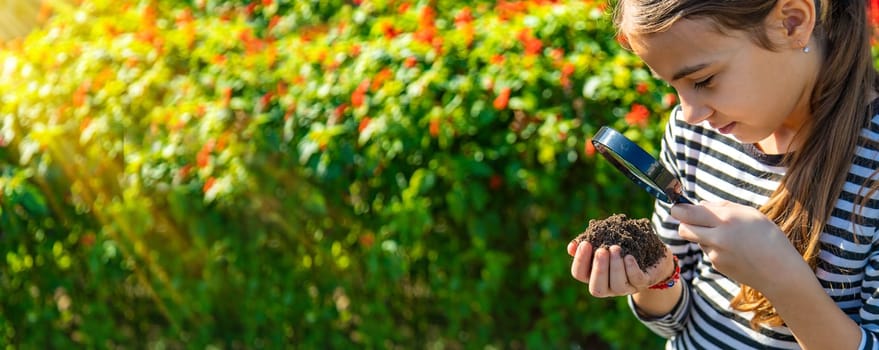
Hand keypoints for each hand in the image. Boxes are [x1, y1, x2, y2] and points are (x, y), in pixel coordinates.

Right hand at [567, 240, 674, 296]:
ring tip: (616, 248)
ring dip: (615, 267)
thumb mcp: (604, 241)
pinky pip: (637, 280)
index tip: (585, 244)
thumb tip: (572, 246)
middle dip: (599, 269)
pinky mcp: (643, 283)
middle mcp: (608, 286)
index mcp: (593, 275)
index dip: (580, 261)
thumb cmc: (622, 245)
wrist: (651, 253)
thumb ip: (589, 243)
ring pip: (617, 286)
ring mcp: (626, 288)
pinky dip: (631, 269)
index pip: (579, 274)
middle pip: (596, 288)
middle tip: (601, 250)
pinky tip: (628, 256)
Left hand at [670, 201, 804, 293]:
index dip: (679, 209)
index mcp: (726, 219)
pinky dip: (715, 248)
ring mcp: (715, 253)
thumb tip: (700, 204)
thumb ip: (722, 207)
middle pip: (683, 228)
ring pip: (697, 240)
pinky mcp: (716, 265)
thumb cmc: (769, 237)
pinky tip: (735, 250)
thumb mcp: (750, 214)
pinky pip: (709, 252)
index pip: (687, 213)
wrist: (780, 271)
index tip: (678, 207)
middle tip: (693, 220)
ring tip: (729, 237)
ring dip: (704, 236)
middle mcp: (717, 236)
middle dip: (684, 223)